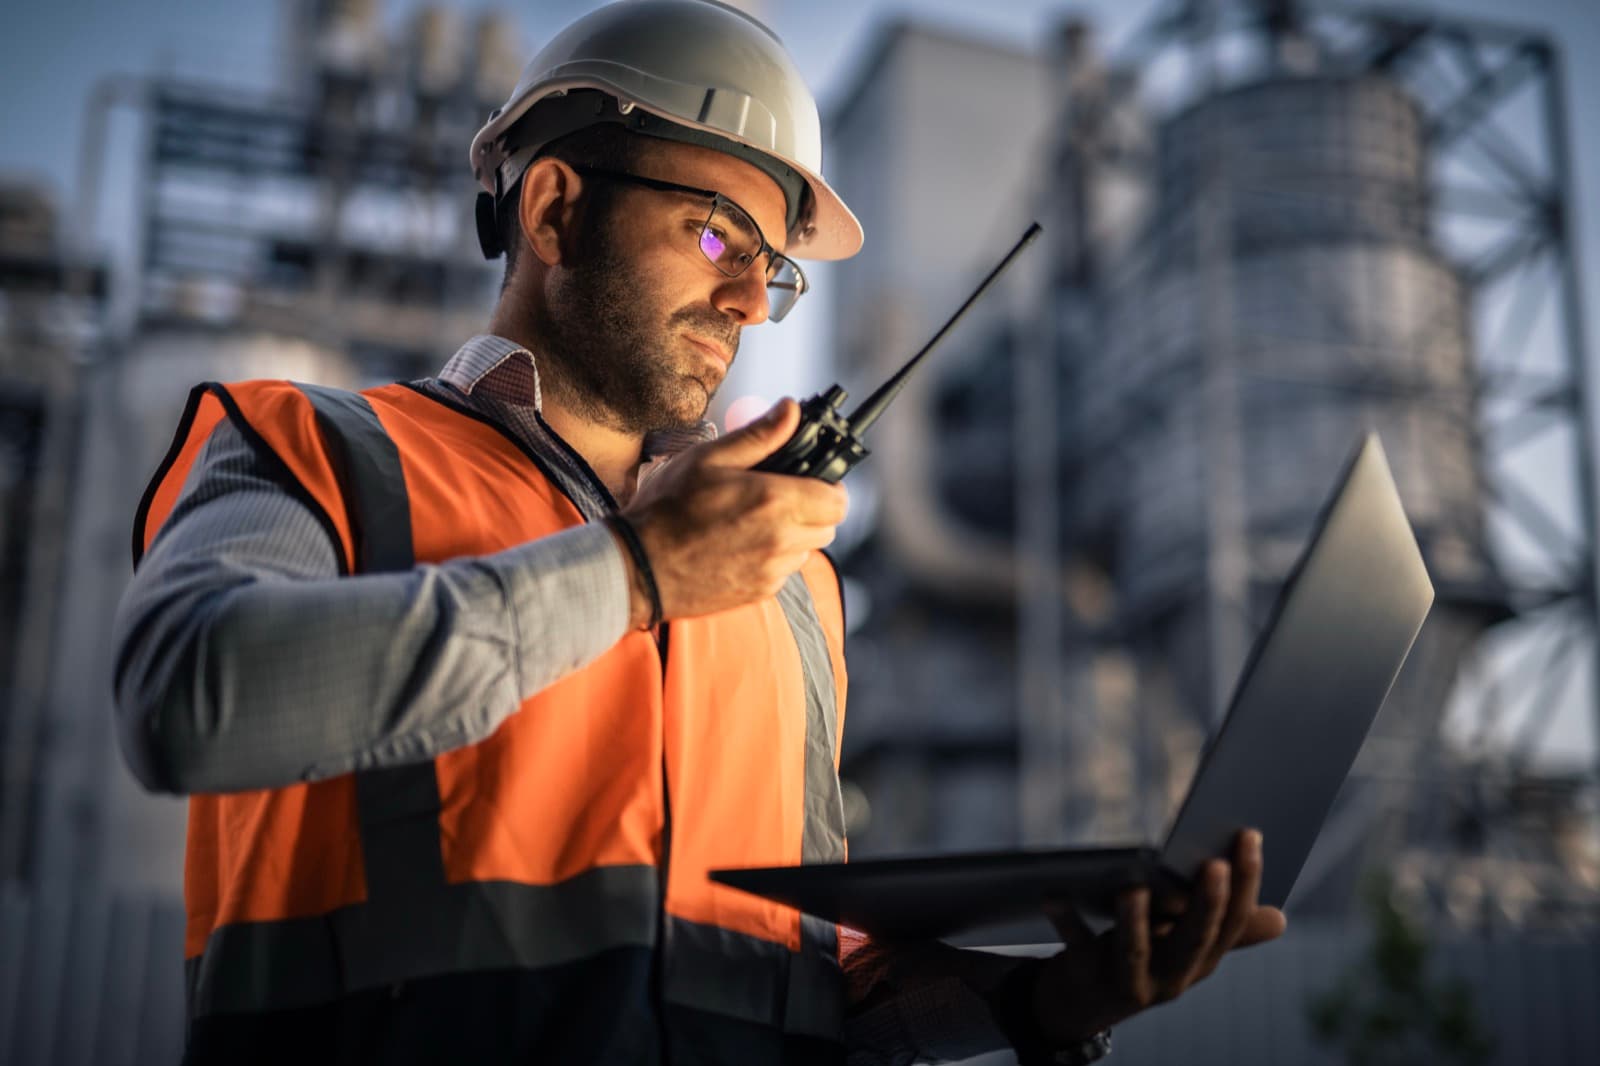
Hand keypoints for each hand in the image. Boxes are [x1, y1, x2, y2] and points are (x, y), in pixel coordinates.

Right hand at [616, 398, 848, 624]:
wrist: (638, 566)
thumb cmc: (667, 508)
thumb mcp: (710, 458)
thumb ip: (759, 435)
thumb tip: (791, 410)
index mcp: (774, 502)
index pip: (837, 500)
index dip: (829, 487)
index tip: (811, 479)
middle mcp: (780, 541)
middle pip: (828, 527)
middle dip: (813, 509)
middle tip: (780, 495)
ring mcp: (771, 572)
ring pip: (806, 550)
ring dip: (793, 535)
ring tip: (754, 520)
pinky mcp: (759, 593)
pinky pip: (784, 572)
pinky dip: (773, 558)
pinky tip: (740, 544)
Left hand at [1030, 829, 1287, 1045]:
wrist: (1079, 1006)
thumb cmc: (1140, 958)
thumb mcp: (1184, 945)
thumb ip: (1225, 931)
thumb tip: (1281, 921)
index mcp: (1200, 960)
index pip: (1232, 923)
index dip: (1246, 883)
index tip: (1249, 835)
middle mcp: (1172, 977)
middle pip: (1194, 940)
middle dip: (1207, 904)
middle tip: (1213, 864)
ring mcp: (1129, 983)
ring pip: (1136, 952)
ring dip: (1135, 921)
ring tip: (1132, 886)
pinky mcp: (1086, 980)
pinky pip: (1077, 949)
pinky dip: (1066, 921)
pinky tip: (1053, 894)